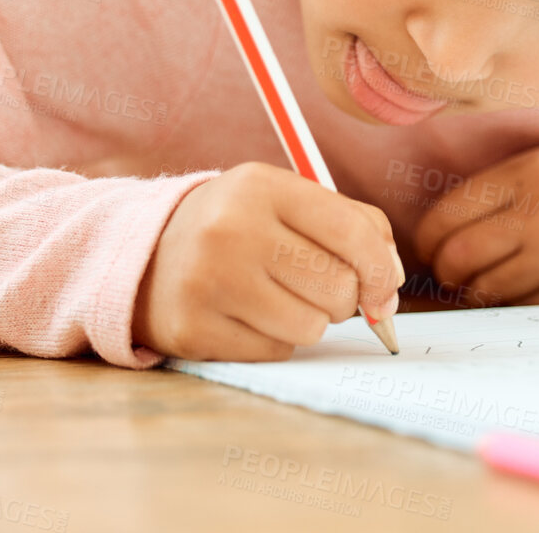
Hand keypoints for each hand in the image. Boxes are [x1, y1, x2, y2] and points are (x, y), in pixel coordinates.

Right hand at [133, 161, 403, 360]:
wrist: (146, 255)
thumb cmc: (239, 228)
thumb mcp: (286, 202)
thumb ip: (352, 226)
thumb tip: (391, 286)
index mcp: (262, 186)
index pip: (353, 232)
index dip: (384, 269)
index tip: (386, 290)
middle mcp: (231, 229)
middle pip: (338, 287)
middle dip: (343, 297)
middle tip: (315, 286)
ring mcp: (208, 281)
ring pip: (311, 327)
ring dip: (308, 320)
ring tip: (278, 298)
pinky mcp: (194, 330)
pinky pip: (275, 352)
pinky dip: (275, 340)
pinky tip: (248, 316)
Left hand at [410, 145, 538, 307]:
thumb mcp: (534, 171)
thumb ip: (485, 196)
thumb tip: (426, 245)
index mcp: (531, 175)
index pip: (448, 215)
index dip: (427, 240)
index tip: (429, 248)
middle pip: (460, 258)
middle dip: (446, 271)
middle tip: (452, 271)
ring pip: (486, 290)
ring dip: (478, 290)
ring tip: (491, 275)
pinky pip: (519, 309)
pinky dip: (513, 302)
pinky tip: (527, 283)